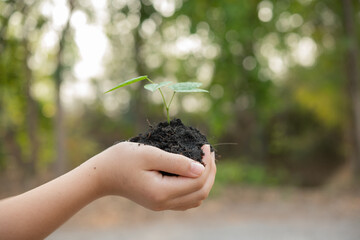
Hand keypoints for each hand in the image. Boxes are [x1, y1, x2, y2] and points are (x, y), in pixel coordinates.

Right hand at [91, 142, 215, 210]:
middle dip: (210, 172)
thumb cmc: (122, 160)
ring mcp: (162, 205)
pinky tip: (193, 171)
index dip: (207, 164)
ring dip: (205, 180)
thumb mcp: (149, 155)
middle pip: (201, 192)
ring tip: (204, 160)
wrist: (103, 175)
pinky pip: (187, 200)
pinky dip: (196, 186)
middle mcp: (164, 203)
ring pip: (196, 198)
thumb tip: (201, 168)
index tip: (205, 146)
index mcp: (161, 192)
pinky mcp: (160, 202)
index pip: (197, 182)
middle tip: (209, 152)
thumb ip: (176, 162)